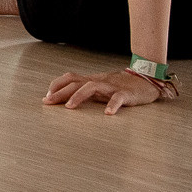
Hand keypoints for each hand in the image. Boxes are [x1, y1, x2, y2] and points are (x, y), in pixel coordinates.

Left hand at [44, 68, 170, 114]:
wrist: (146, 79)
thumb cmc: (121, 85)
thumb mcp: (100, 87)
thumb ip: (85, 91)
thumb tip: (66, 99)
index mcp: (92, 80)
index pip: (70, 78)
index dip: (56, 86)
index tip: (45, 98)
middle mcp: (99, 81)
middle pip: (76, 83)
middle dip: (60, 92)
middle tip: (48, 102)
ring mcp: (112, 87)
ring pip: (92, 87)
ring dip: (79, 96)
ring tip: (70, 107)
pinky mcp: (126, 94)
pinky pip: (119, 98)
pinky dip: (112, 104)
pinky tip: (108, 113)